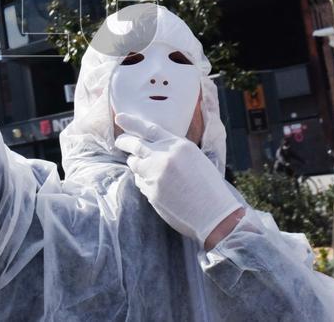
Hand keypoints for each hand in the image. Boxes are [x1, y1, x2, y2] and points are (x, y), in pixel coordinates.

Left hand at [115, 113, 241, 246]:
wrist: (214, 215)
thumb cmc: (209, 186)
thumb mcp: (194, 158)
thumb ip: (173, 150)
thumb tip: (153, 147)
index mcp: (178, 146)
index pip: (149, 129)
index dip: (132, 122)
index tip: (120, 118)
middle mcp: (163, 157)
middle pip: (135, 144)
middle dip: (124, 142)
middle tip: (119, 141)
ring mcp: (155, 175)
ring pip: (135, 164)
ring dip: (137, 164)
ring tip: (148, 168)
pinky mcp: (150, 192)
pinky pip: (140, 182)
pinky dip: (144, 181)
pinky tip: (158, 186)